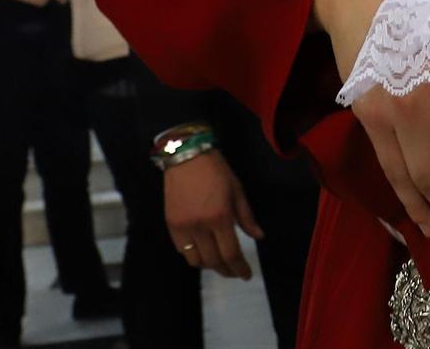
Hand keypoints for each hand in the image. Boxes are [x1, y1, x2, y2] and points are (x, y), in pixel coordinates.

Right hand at [164, 150, 261, 278]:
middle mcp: (200, 227)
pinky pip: (182, 250)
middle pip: (213, 261)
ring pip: (195, 261)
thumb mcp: (237, 190)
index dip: (240, 269)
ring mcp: (183, 227)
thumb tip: (258, 237)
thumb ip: (246, 217)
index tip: (246, 275)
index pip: (231, 253)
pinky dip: (194, 255)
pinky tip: (203, 250)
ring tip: (219, 262)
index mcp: (220, 217)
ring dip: (209, 265)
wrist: (186, 155)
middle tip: (235, 271)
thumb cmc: (216, 170)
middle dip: (226, 270)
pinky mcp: (171, 225)